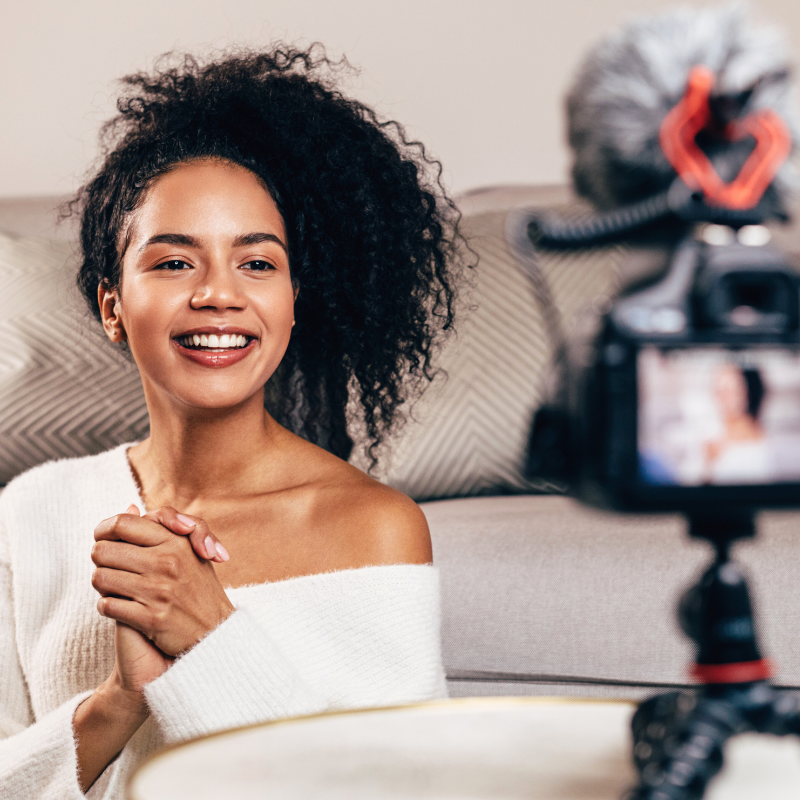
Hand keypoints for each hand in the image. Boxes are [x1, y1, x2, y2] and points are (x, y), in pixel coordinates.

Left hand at [92, 507, 235, 656]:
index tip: (103, 539)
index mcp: (175, 541)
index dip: (103, 530)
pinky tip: (120, 606)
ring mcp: (159, 590)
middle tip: (111, 567)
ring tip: (115, 586)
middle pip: (102, 550)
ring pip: (99, 578)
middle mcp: (167, 562)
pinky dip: (107, 606)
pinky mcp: (151, 618)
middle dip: (101, 559)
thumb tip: (130, 507)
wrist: (216, 631)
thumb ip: (163, 525)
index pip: (121, 523)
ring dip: (102, 584)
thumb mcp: (190, 548)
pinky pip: (106, 605)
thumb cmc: (199, 586)